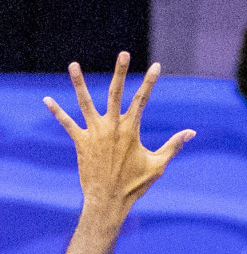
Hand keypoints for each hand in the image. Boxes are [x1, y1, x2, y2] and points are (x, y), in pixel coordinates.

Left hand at [45, 53, 194, 218]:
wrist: (109, 200)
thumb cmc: (135, 184)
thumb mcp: (158, 165)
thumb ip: (174, 145)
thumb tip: (191, 132)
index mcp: (131, 130)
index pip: (142, 100)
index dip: (150, 82)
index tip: (155, 66)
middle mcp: (112, 127)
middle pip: (115, 93)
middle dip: (120, 72)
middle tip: (123, 54)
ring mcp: (94, 133)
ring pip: (85, 102)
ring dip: (79, 83)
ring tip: (73, 65)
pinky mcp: (81, 142)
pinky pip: (67, 124)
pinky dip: (57, 112)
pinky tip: (47, 100)